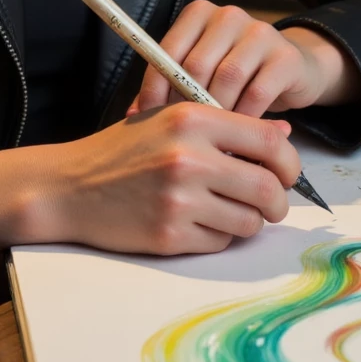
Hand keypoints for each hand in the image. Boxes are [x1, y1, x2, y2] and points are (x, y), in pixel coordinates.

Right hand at [0, 104, 300, 259]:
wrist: (70, 187)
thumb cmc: (123, 150)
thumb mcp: (169, 119)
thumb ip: (226, 125)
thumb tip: (283, 134)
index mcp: (192, 118)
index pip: (268, 142)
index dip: (290, 162)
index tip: (287, 173)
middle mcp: (189, 157)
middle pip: (267, 187)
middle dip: (277, 202)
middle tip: (270, 204)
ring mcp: (179, 199)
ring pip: (249, 221)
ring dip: (247, 221)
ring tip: (225, 210)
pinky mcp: (170, 235)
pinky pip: (220, 242)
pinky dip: (218, 237)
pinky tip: (196, 223)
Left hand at [126, 1, 360, 117]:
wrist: (293, 71)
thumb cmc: (237, 78)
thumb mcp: (201, 77)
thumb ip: (169, 90)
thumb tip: (132, 118)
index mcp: (199, 14)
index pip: (168, 50)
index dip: (155, 87)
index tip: (147, 119)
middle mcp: (228, 16)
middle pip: (197, 64)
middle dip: (186, 105)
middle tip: (182, 135)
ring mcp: (260, 32)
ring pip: (227, 78)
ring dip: (218, 113)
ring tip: (212, 137)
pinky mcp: (285, 56)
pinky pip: (257, 92)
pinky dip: (245, 117)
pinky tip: (239, 132)